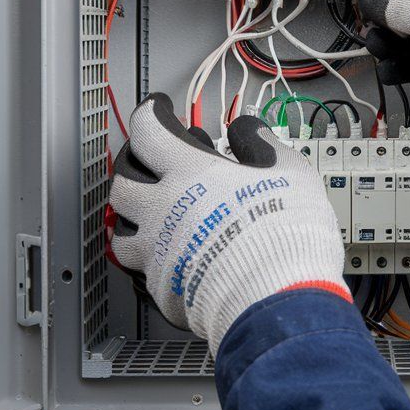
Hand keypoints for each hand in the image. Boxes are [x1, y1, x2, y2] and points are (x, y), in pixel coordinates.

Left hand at [106, 94, 347, 354]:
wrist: (279, 300)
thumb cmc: (285, 235)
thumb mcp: (289, 171)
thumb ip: (262, 144)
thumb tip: (248, 131)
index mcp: (188, 174)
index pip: (148, 130)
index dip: (151, 113)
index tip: (159, 109)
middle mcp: (163, 210)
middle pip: (122, 180)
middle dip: (133, 164)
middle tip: (151, 160)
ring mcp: (158, 253)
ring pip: (120, 231)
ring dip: (133, 217)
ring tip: (152, 214)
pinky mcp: (164, 290)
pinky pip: (141, 272)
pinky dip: (151, 259)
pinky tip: (171, 257)